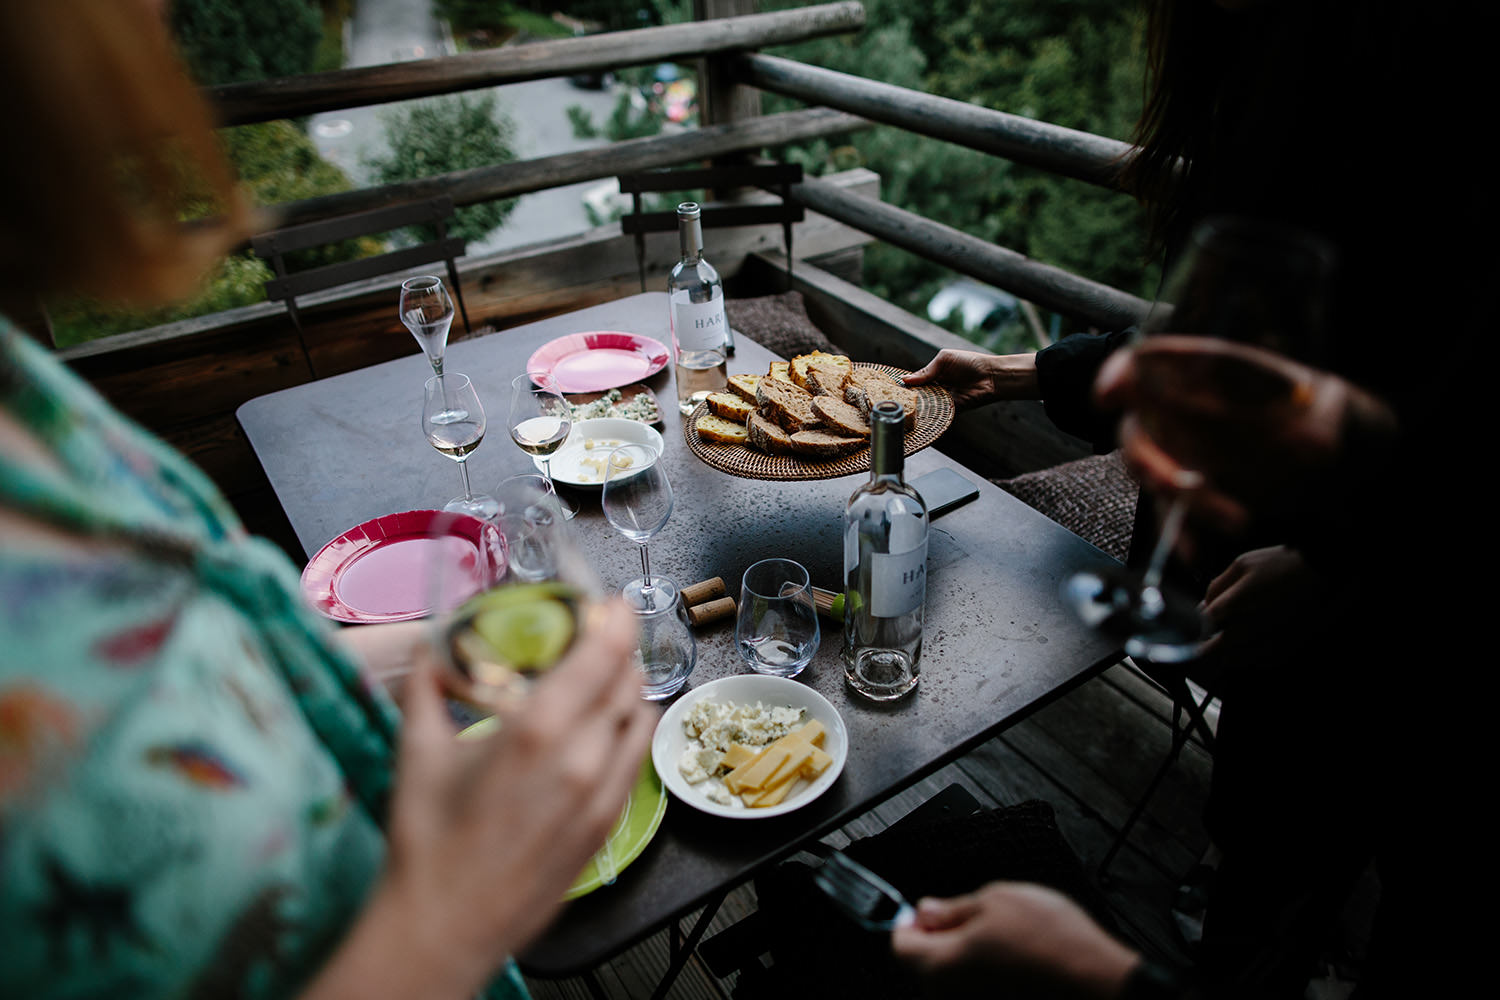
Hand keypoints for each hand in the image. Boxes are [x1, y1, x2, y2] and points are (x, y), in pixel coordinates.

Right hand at [367, 600, 653, 992]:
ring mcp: (603, 794)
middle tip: (599, 637)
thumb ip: (427, 687)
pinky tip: (601, 731)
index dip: (617, 620)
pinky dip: (627, 733)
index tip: (613, 603)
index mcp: (538, 728)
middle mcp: (583, 756)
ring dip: (627, 691)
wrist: (444, 926)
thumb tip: (430, 648)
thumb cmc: (427, 842)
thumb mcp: (418, 752)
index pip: (604, 653)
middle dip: (619, 651)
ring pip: (641, 718)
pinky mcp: (608, 824)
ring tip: (601, 682)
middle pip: (628, 680)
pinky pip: (635, 760)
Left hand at [891, 882, 1139, 998]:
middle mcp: (950, 995)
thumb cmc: (1050, 941)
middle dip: (942, 938)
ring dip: (968, 957)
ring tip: (1004, 937)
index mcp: (940, 964)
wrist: (1097, 980)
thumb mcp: (995, 900)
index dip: (909, 921)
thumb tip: (925, 910)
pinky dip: (989, 974)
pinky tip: (1016, 958)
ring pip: (956, 978)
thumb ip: (951, 908)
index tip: (926, 910)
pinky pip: (979, 990)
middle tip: (973, 916)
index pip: (900, 945)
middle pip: (926, 964)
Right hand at [904, 349, 1039, 408]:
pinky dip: (930, 415)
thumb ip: (926, 371)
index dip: (904, 386)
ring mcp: (943, 400)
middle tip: (893, 403)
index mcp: (933, 374)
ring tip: (903, 411)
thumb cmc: (970, 362)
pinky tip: (919, 417)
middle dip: (907, 399)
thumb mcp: (944, 360)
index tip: (889, 390)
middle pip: (917, 396)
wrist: (991, 376)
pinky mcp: (951, 410)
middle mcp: (936, 388)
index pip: (914, 382)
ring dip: (917, 408)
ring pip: (926, 406)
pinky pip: (938, 414)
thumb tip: (905, 380)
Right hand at [1095, 336, 1392, 533]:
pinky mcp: (1186, 486)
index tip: (1110, 395)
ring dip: (1183, 501)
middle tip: (1181, 486)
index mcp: (1202, 370)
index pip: (1147, 362)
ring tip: (1237, 520)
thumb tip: (1308, 447)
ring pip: (1154, 476)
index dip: (1119, 375)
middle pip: (1137, 430)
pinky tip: (1195, 551)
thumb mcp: (1323, 410)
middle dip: (1151, 462)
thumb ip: (1312, 424)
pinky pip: (1170, 511)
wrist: (1329, 452)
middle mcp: (1178, 406)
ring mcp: (1178, 448)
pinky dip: (1180, 531)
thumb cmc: (1317, 413)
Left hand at [1196, 545, 1323, 665]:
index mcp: (1234, 605)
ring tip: (1232, 637)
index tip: (1201, 620)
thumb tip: (1202, 607)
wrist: (1321, 572)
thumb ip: (1217, 587)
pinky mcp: (1284, 650)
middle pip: (1214, 650)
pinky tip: (1254, 642)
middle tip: (1212, 634)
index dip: (1198, 623)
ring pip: (1234, 660)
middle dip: (1208, 643)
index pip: (1202, 626)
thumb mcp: (1242, 564)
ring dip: (1227, 652)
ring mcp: (1267, 642)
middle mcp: (1249, 629)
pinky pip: (1258, 663)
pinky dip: (1251, 656)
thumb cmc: (1280, 564)